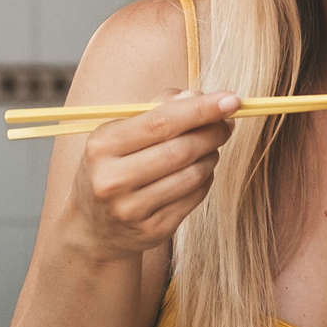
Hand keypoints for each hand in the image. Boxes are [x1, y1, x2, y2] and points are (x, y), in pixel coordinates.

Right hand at [69, 91, 237, 261]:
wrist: (94, 228)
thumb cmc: (113, 167)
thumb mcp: (119, 133)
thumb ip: (156, 109)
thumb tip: (196, 95)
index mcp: (102, 146)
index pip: (161, 122)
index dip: (201, 109)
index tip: (231, 100)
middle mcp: (112, 180)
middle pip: (180, 150)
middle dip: (212, 133)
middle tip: (226, 124)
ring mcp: (132, 210)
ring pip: (192, 175)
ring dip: (211, 156)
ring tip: (211, 147)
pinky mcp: (152, 230)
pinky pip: (194, 197)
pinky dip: (206, 179)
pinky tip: (200, 170)